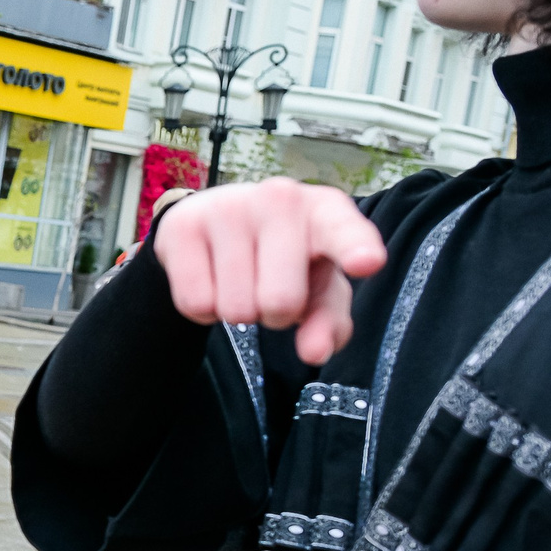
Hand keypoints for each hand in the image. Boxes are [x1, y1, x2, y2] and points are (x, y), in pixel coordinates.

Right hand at [157, 178, 387, 365]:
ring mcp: (228, 207)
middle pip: (280, 303)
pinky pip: (196, 304)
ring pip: (235, 310)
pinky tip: (212, 280)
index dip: (355, 248)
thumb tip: (314, 352)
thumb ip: (328, 321)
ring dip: (239, 312)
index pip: (344, 231)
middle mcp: (279, 198)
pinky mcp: (183, 225)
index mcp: (326, 211)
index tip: (367, 263)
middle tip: (269, 288)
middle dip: (274, 315)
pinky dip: (204, 310)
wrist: (218, 218)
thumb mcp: (318, 288)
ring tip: (240, 280)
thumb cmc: (285, 258)